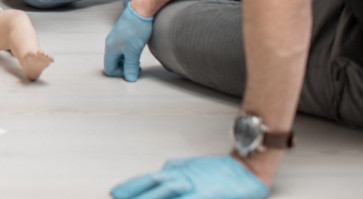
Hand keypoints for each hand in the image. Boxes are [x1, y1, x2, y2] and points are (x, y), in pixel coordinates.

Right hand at [103, 3, 153, 81]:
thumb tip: (130, 79)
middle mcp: (110, 44)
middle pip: (113, 63)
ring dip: (128, 61)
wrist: (141, 10)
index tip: (133, 70)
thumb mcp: (133, 52)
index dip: (121, 74)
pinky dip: (129, 53)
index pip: (109, 69)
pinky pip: (122, 49)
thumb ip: (130, 67)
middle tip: (138, 67)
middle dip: (124, 68)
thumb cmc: (136, 30)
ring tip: (139, 59)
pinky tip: (138, 49)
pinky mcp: (122, 34)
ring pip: (119, 56)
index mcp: (110, 49)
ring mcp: (116, 38)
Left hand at [111, 155, 269, 198]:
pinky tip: (174, 198)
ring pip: (165, 190)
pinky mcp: (206, 194)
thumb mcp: (190, 168)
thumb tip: (159, 171)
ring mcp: (192, 184)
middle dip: (133, 192)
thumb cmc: (219, 172)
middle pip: (151, 183)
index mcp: (175, 170)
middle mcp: (180, 176)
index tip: (115, 191)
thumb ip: (174, 170)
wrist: (247, 168)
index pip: (146, 179)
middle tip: (116, 195)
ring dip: (149, 197)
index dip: (130, 186)